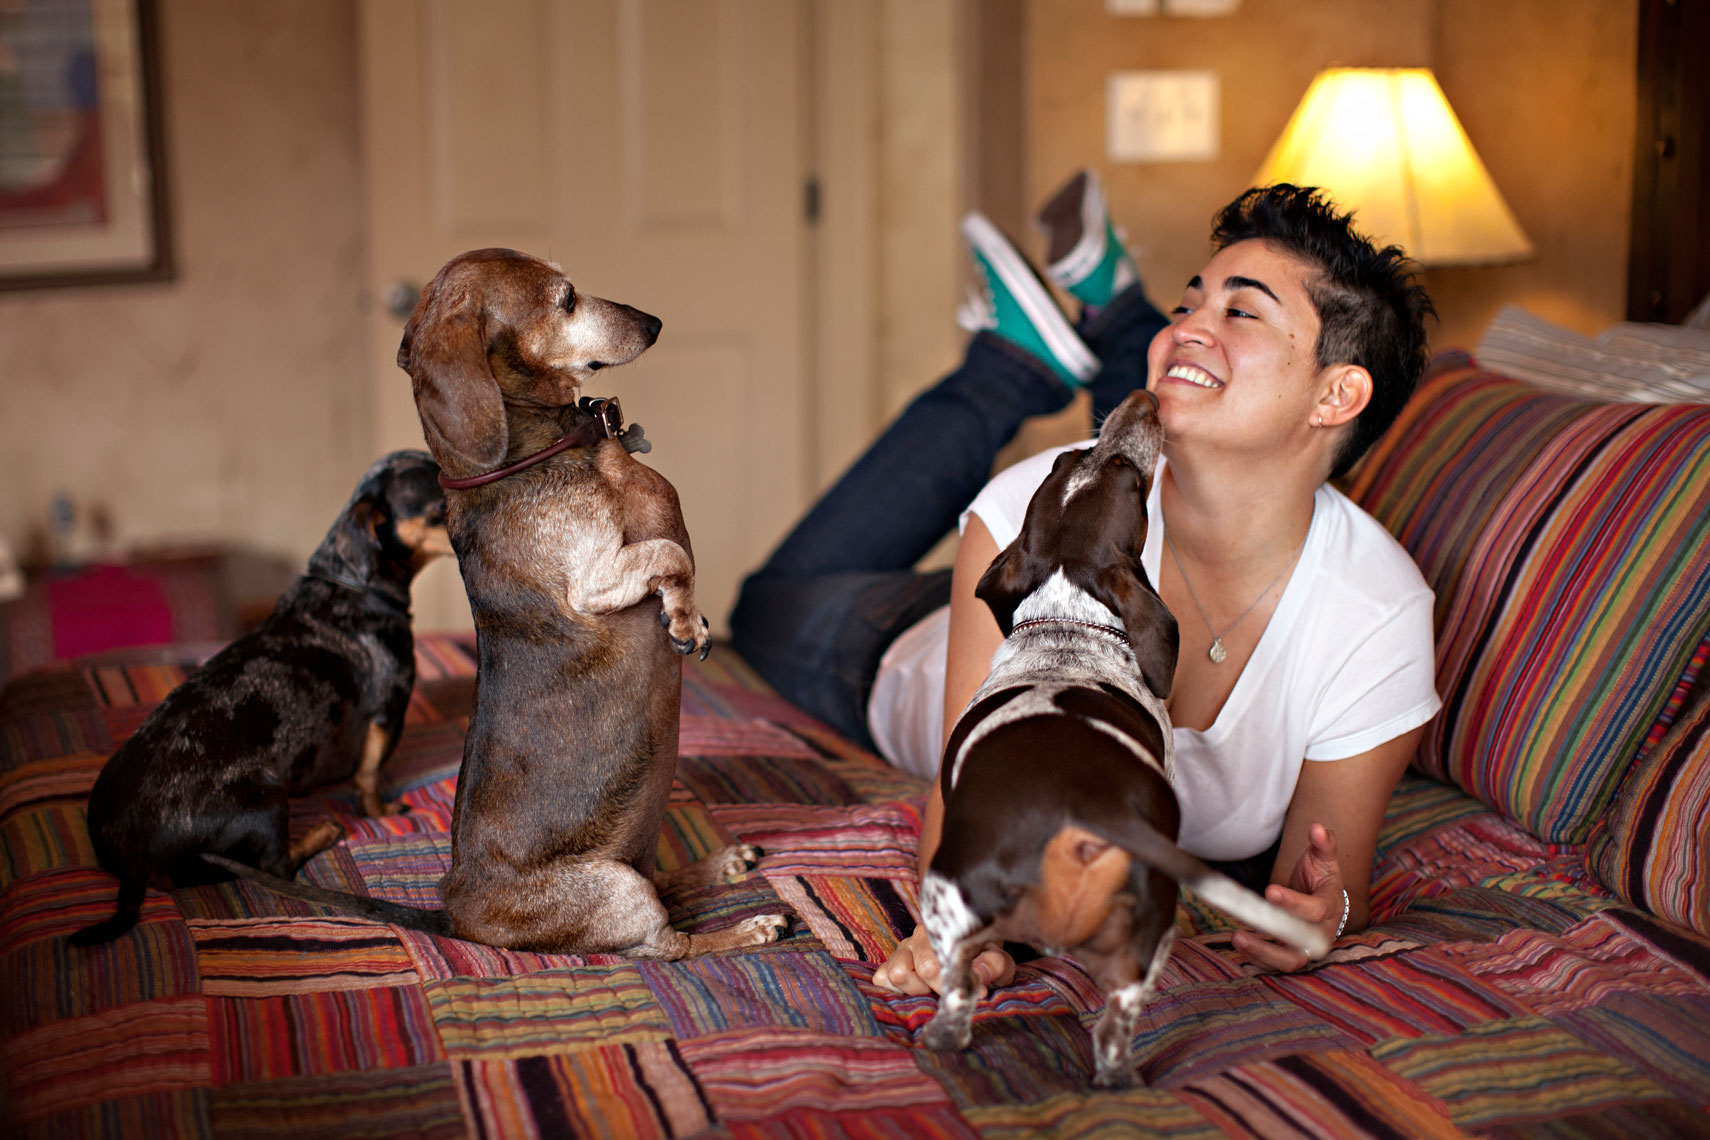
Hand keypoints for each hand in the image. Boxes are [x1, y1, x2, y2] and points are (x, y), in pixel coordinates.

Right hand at [872, 925, 1014, 995]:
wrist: (974, 946)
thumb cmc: (985, 955)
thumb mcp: (998, 959)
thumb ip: (992, 965)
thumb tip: (979, 979)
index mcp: (941, 932)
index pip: (928, 967)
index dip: (942, 986)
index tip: (962, 993)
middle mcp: (917, 937)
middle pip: (905, 973)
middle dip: (927, 989)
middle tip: (945, 991)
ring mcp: (901, 949)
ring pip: (893, 975)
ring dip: (912, 989)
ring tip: (931, 989)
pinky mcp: (889, 963)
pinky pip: (881, 978)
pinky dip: (895, 990)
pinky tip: (917, 990)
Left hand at [1231, 822, 1343, 972]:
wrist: (1325, 901)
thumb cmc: (1321, 878)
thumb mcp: (1324, 859)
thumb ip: (1323, 844)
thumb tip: (1316, 828)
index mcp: (1330, 907)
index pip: (1315, 910)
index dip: (1293, 902)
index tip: (1269, 891)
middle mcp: (1321, 933)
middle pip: (1302, 946)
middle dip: (1272, 942)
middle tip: (1241, 933)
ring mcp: (1307, 947)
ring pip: (1289, 961)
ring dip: (1262, 954)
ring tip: (1237, 939)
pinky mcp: (1292, 954)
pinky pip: (1276, 963)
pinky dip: (1257, 958)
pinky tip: (1239, 945)